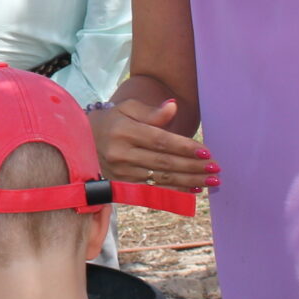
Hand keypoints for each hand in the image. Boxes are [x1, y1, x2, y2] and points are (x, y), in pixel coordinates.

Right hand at [87, 99, 218, 195]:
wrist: (83, 141)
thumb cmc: (112, 120)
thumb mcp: (128, 109)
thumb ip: (152, 112)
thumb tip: (173, 106)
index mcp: (124, 131)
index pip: (160, 141)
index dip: (184, 147)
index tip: (206, 151)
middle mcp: (121, 154)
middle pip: (164, 163)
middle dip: (193, 167)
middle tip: (215, 168)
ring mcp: (121, 173)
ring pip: (161, 179)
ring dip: (189, 181)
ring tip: (211, 179)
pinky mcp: (123, 186)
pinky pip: (154, 190)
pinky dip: (176, 191)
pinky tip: (194, 189)